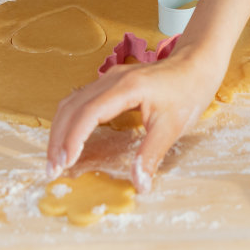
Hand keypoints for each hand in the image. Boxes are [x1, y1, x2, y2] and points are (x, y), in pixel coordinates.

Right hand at [46, 44, 221, 190]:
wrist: (196, 65)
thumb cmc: (188, 91)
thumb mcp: (173, 127)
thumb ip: (151, 154)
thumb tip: (139, 184)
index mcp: (126, 88)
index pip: (88, 112)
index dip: (73, 138)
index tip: (65, 163)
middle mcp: (112, 80)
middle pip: (72, 107)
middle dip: (58, 139)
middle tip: (53, 170)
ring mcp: (109, 79)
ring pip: (72, 102)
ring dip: (60, 130)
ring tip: (56, 160)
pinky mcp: (110, 84)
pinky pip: (80, 101)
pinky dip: (69, 121)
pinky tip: (69, 140)